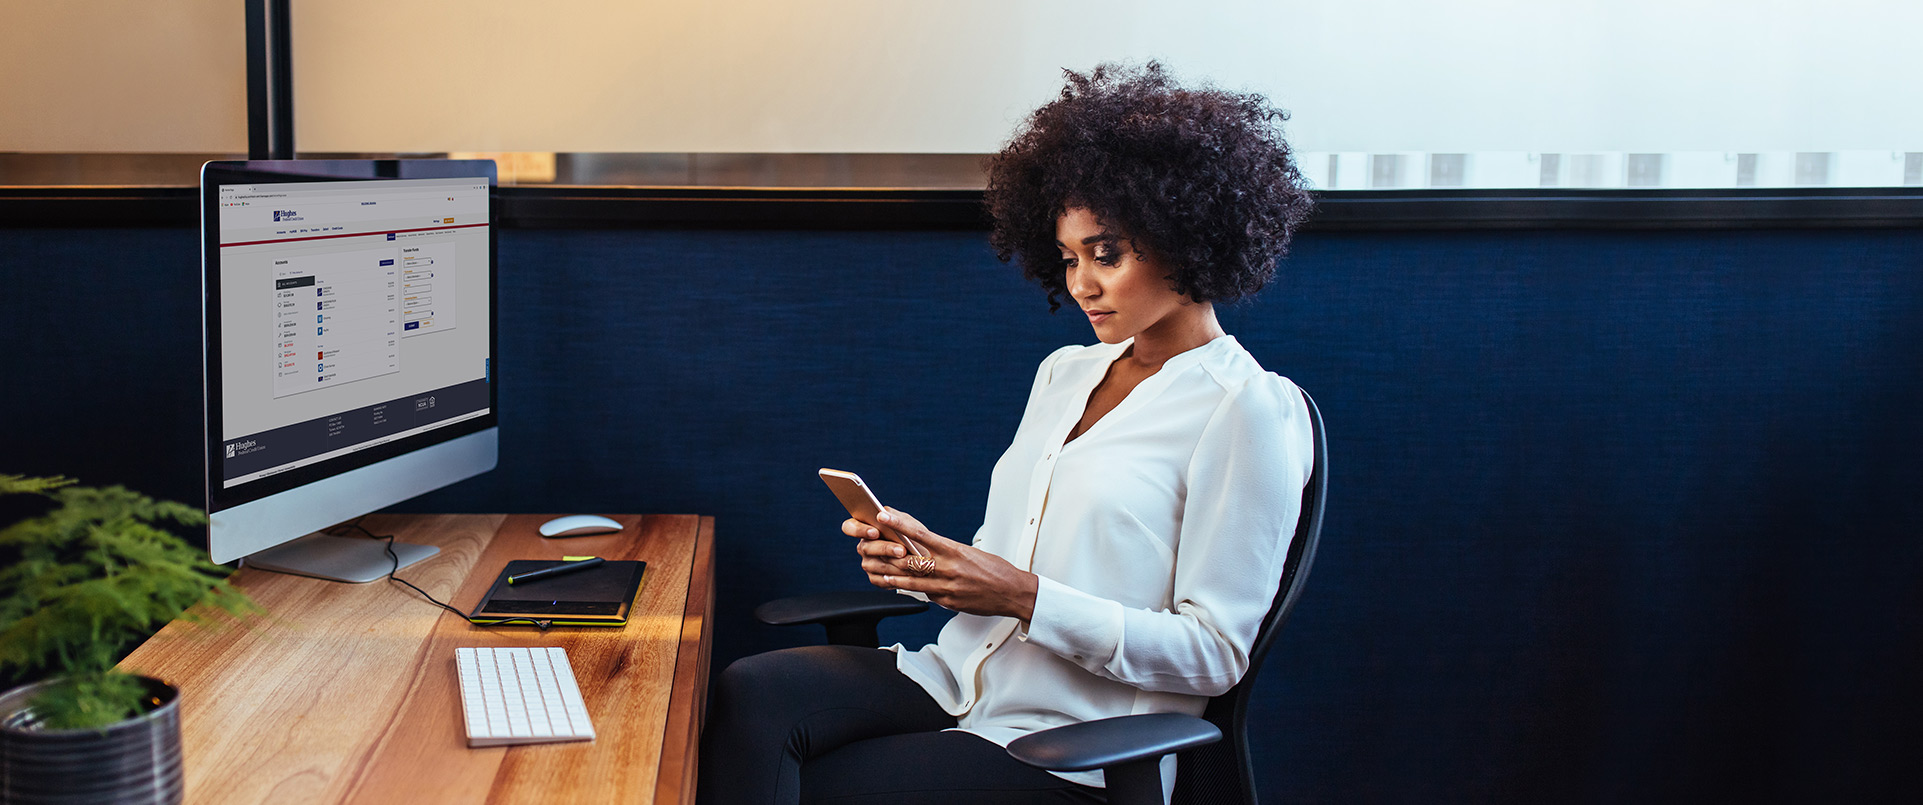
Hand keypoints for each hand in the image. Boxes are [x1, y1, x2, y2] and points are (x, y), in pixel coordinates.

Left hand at [845, 507, 1038, 620]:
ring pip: (913, 581)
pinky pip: (927, 595)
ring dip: (894, 577)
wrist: (1013, 592)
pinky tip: (901, 588)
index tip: (885, 516)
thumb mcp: (971, 553)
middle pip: (911, 560)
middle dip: (890, 554)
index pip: (921, 535)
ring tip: (880, 573)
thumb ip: (947, 552)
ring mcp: (948, 587)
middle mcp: (949, 568)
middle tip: (873, 548)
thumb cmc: (995, 569)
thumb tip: (927, 550)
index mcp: (954, 550)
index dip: (900, 525)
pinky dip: (913, 591)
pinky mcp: (950, 602)